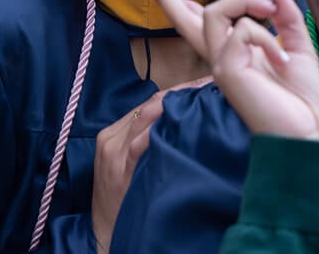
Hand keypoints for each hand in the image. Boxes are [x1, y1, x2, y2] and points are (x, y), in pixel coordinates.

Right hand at [90, 77, 210, 252]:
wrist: (102, 235)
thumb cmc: (124, 203)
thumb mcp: (133, 167)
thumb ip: (152, 144)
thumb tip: (190, 125)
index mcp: (116, 132)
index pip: (153, 100)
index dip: (183, 90)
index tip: (210, 84)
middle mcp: (113, 135)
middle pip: (153, 102)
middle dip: (186, 92)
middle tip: (216, 86)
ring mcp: (113, 149)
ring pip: (148, 115)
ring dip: (180, 105)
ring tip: (209, 100)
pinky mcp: (117, 166)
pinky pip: (141, 141)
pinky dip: (163, 129)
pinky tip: (187, 124)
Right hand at [136, 0, 318, 140]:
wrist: (304, 132)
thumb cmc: (300, 98)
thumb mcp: (298, 47)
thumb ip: (286, 16)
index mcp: (233, 51)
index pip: (200, 23)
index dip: (182, 5)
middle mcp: (220, 57)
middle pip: (182, 20)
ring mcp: (219, 64)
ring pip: (215, 12)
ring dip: (245, 1)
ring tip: (269, 10)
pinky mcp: (225, 70)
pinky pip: (243, 30)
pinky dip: (267, 36)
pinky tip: (280, 58)